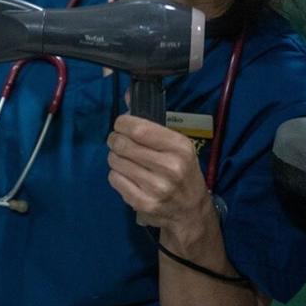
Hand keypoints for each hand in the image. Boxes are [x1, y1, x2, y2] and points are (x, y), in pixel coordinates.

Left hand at [106, 114, 211, 232]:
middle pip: (122, 144)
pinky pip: (114, 179)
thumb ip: (150, 122)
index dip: (122, 123)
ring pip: (114, 161)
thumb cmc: (182, 172)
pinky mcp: (143, 203)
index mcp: (180, 147)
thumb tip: (127, 94)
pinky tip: (129, 177)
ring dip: (115, 158)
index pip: (138, 128)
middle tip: (120, 143)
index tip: (122, 125)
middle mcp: (170, 167)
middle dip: (115, 140)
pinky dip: (116, 175)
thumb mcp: (177, 145)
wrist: (191, 212)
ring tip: (128, 161)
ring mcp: (156, 187)